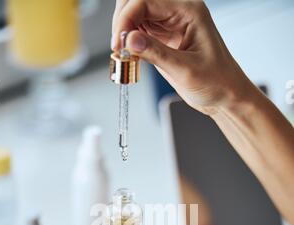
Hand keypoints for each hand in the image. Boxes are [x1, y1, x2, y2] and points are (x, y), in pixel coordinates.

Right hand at [112, 0, 250, 114]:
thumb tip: (129, 39)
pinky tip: (129, 57)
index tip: (119, 42)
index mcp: (188, 10)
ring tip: (123, 54)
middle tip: (119, 48)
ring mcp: (169, 23)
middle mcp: (178, 11)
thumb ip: (156, 53)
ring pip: (134, 15)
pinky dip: (129, 43)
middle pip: (137, 2)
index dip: (127, 19)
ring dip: (123, 32)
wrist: (225, 96)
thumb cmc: (217, 82)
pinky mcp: (163, 37)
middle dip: (122, 22)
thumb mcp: (185, 70)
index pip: (146, 0)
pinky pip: (138, 31)